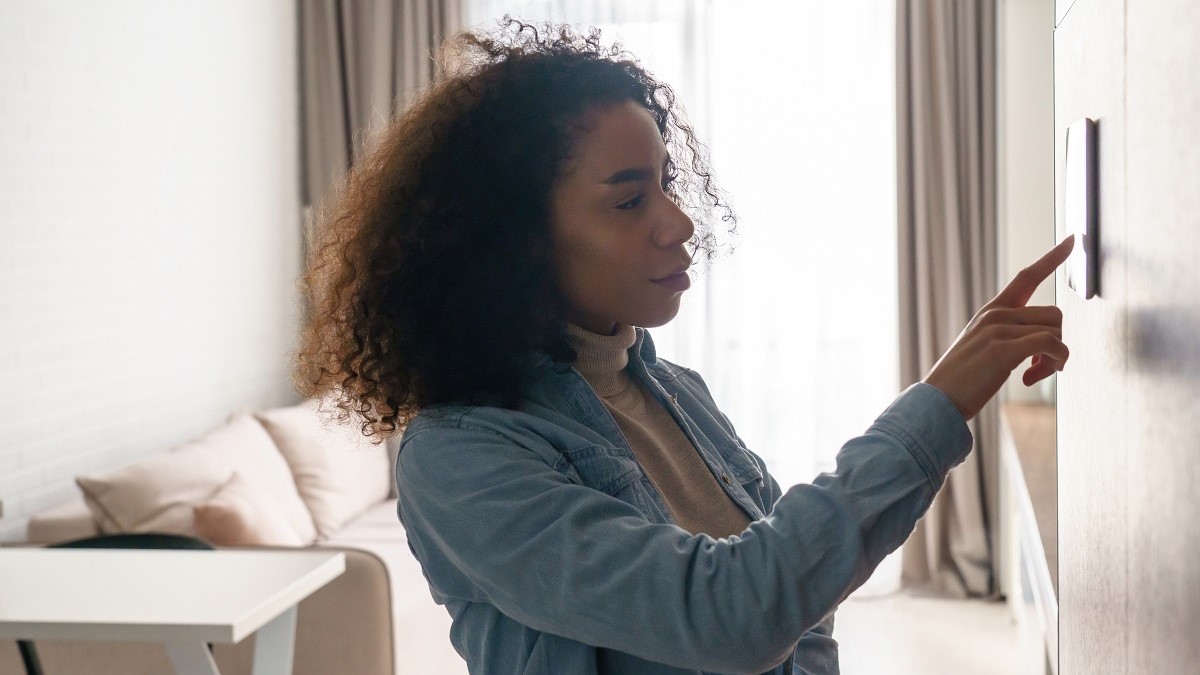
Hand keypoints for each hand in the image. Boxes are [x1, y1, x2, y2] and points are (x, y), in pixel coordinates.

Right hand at [922, 235, 1074, 421]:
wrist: (937, 400)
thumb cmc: (962, 381)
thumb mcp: (983, 349)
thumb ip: (1009, 337)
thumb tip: (1045, 344)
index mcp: (991, 312)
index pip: (1026, 277)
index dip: (1052, 258)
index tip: (1072, 239)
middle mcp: (995, 314)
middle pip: (1054, 315)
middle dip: (1058, 344)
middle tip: (1043, 369)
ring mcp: (998, 329)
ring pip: (1055, 331)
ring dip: (1056, 359)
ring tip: (1035, 375)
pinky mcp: (1003, 349)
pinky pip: (1050, 345)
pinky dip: (1054, 362)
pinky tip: (1031, 378)